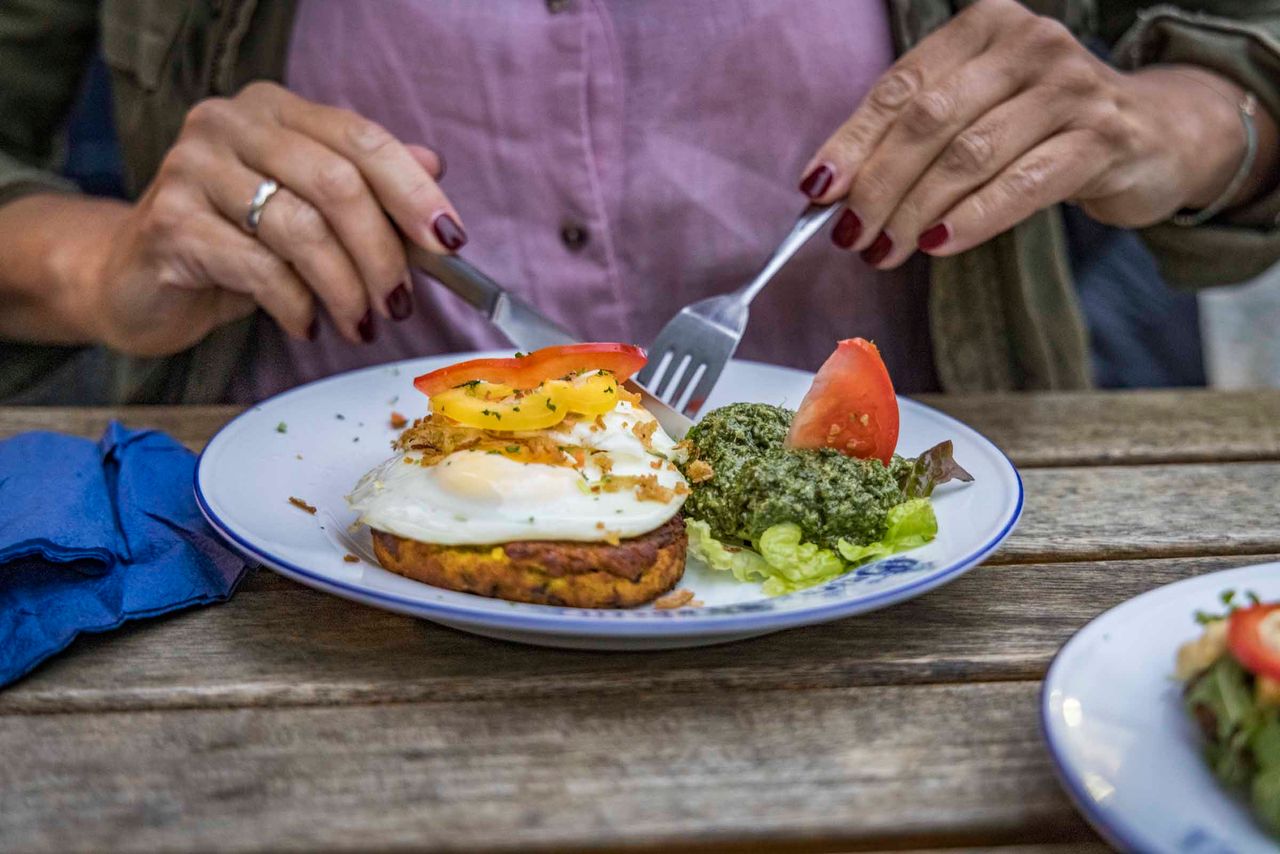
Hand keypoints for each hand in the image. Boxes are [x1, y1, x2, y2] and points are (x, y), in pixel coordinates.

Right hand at [81, 82, 457, 355]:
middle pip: (337, 183)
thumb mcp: (310, 212)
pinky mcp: (170, 222)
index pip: (362, 139)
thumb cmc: (236, 244)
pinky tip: (307, 324)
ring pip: (301, 229)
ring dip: (346, 289)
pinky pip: (258, 268)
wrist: (138, 280)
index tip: (450, 241)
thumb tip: (435, 168)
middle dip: (383, 253)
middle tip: (400, 303)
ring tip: (360, 324)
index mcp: (275, 109)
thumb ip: (369, 187)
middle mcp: (230, 123)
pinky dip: (297, 305)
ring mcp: (192, 168)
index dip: (414, 191)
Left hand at [798, 0, 1268, 268]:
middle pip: (928, 122)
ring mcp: (1069, 87)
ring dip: (915, 212)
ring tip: (884, 251)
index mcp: (982, 27)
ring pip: (968, 156)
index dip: (852, 142)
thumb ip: (912, 139)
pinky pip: (1021, 184)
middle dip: (879, 186)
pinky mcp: (1102, 137)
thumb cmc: (1039, 127)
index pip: (900, 88)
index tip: (816, 190)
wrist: (1150, 133)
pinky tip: (936, 246)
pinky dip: (971, 219)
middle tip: (851, 237)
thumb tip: (832, 193)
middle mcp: (1027, 43)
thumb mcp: (975, 113)